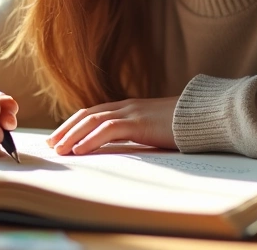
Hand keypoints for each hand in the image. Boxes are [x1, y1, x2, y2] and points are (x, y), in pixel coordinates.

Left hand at [46, 96, 178, 154]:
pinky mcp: (140, 122)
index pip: (93, 114)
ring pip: (93, 121)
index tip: (59, 138)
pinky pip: (109, 129)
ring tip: (58, 150)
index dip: (73, 125)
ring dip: (72, 136)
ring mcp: (132, 113)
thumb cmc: (184, 125)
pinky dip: (91, 139)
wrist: (205, 115)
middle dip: (66, 130)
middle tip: (50, 145)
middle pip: (87, 115)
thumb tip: (123, 148)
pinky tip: (79, 150)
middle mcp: (126, 107)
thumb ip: (138, 134)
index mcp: (129, 108)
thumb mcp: (155, 130)